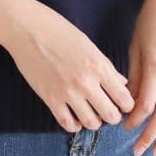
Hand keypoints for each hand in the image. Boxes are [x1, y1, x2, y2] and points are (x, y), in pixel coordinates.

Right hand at [1, 0, 134, 132]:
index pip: (124, 98)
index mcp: (99, 67)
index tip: (122, 103)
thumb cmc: (59, 31)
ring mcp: (67, 92)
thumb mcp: (88, 45)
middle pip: (110, 115)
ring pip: (91, 123)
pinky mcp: (50, 98)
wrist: (27, 29)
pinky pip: (68, 124)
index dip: (127, 105)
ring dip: (94, 122)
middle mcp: (86, 83)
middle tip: (108, 111)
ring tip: (91, 114)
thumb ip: (107, 67)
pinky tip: (75, 118)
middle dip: (113, 116)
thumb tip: (121, 83)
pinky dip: (75, 125)